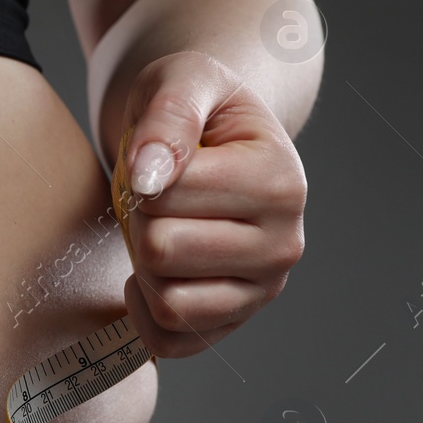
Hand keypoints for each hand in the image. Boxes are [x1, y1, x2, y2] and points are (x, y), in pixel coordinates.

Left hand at [117, 51, 306, 356]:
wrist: (209, 134)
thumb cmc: (195, 107)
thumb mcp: (182, 81)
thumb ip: (168, 114)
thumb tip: (149, 176)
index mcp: (281, 183)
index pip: (166, 198)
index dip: (140, 175)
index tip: (157, 159)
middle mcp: (284, 244)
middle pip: (161, 252)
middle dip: (138, 219)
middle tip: (154, 197)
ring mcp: (263, 290)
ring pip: (167, 301)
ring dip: (141, 265)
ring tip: (159, 228)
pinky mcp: (233, 321)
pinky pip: (168, 341)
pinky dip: (142, 310)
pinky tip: (151, 272)